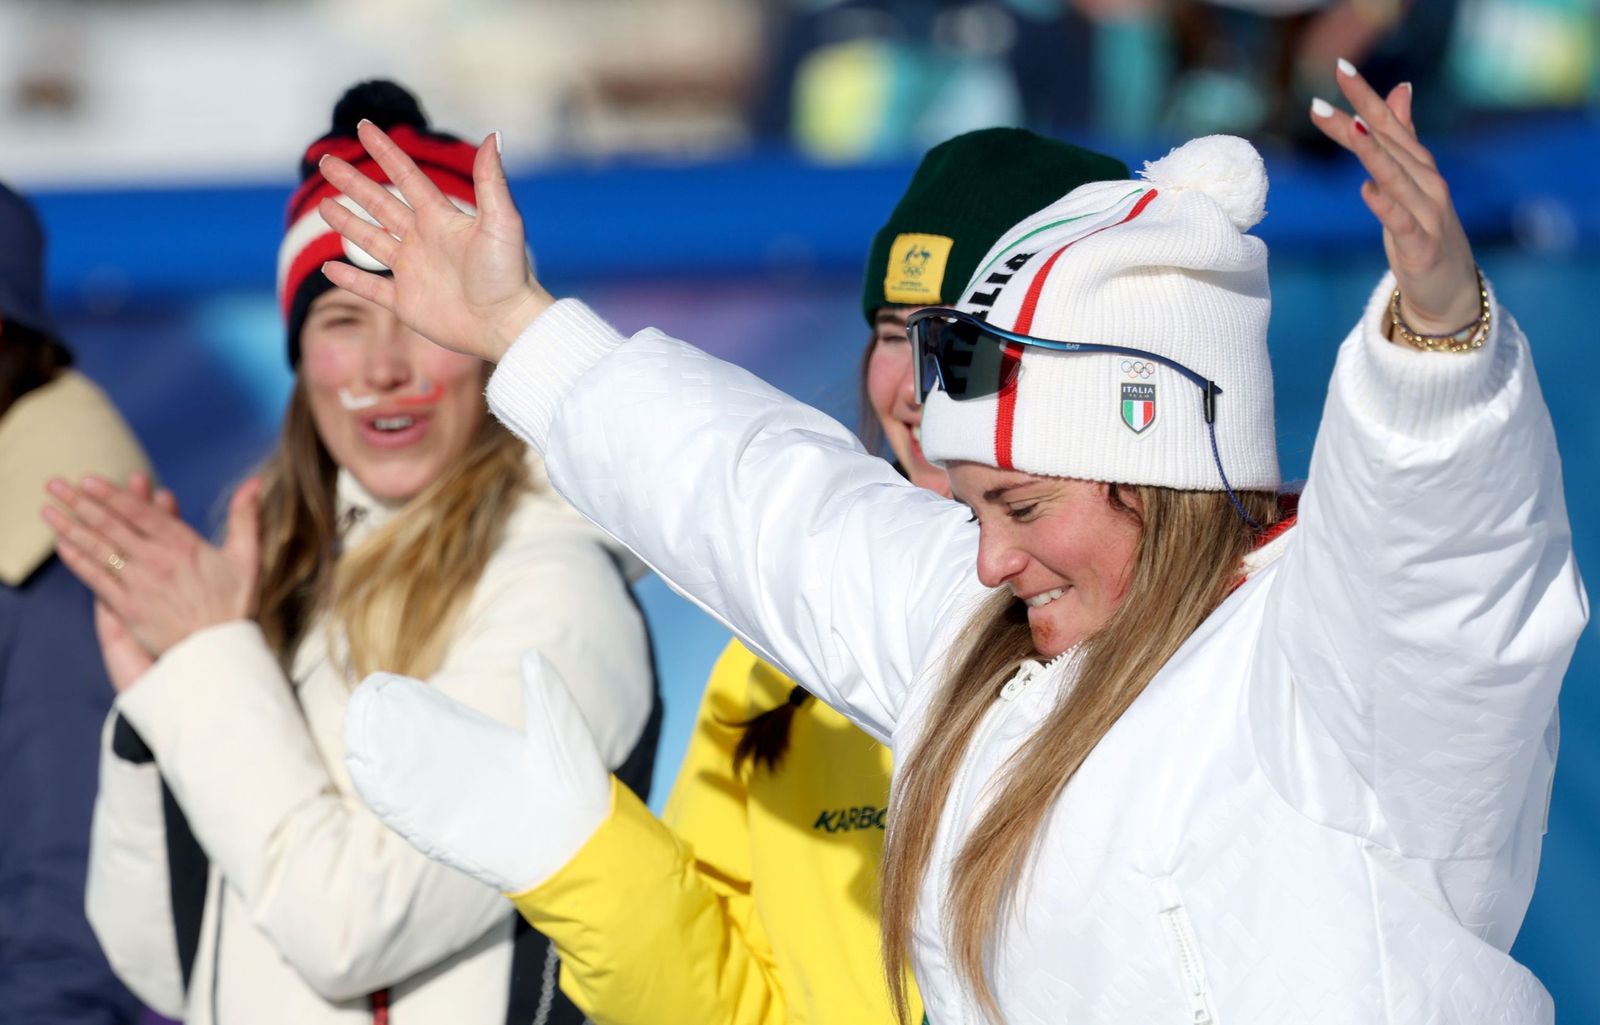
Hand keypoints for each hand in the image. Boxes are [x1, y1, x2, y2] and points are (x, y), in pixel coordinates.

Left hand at [43, 475, 261, 659]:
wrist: (220, 654)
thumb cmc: (236, 605)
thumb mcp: (248, 556)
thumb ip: (246, 517)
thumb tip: (254, 482)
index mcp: (185, 545)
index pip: (141, 513)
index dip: (113, 494)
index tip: (89, 479)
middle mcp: (157, 561)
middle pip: (113, 526)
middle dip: (81, 502)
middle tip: (56, 484)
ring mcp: (139, 585)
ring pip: (99, 549)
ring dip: (71, 526)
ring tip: (49, 508)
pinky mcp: (128, 608)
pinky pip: (96, 579)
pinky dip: (78, 561)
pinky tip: (63, 545)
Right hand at [316, 122, 552, 362]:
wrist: (506, 324)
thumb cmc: (508, 274)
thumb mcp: (502, 222)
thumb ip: (491, 181)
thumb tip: (494, 135)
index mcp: (442, 219)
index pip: (407, 177)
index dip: (386, 152)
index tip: (364, 127)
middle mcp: (424, 241)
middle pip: (380, 205)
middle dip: (353, 183)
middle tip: (326, 162)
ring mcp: (414, 272)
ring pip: (372, 241)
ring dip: (347, 224)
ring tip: (323, 206)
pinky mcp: (407, 303)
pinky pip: (372, 288)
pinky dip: (350, 279)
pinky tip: (329, 266)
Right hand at [344, 651, 611, 894]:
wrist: (584, 839)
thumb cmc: (578, 785)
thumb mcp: (561, 733)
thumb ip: (546, 696)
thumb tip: (532, 655)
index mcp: (486, 750)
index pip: (439, 725)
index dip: (412, 708)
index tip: (384, 685)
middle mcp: (463, 779)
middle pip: (414, 751)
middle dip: (385, 731)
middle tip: (361, 703)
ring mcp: (454, 809)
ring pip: (406, 783)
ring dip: (380, 762)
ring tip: (355, 735)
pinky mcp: (452, 838)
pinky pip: (413, 820)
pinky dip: (390, 800)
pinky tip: (369, 777)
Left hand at [1310, 64, 1479, 334]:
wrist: (1450, 291)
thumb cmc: (1424, 232)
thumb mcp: (1409, 182)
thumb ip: (1400, 138)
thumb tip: (1399, 90)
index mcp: (1419, 168)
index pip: (1391, 125)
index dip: (1367, 97)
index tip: (1340, 70)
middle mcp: (1427, 185)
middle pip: (1388, 147)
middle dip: (1358, 120)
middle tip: (1320, 102)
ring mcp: (1428, 216)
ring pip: (1397, 178)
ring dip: (1374, 153)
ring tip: (1353, 128)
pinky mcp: (1422, 248)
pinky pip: (1403, 223)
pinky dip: (1387, 205)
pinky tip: (1368, 190)